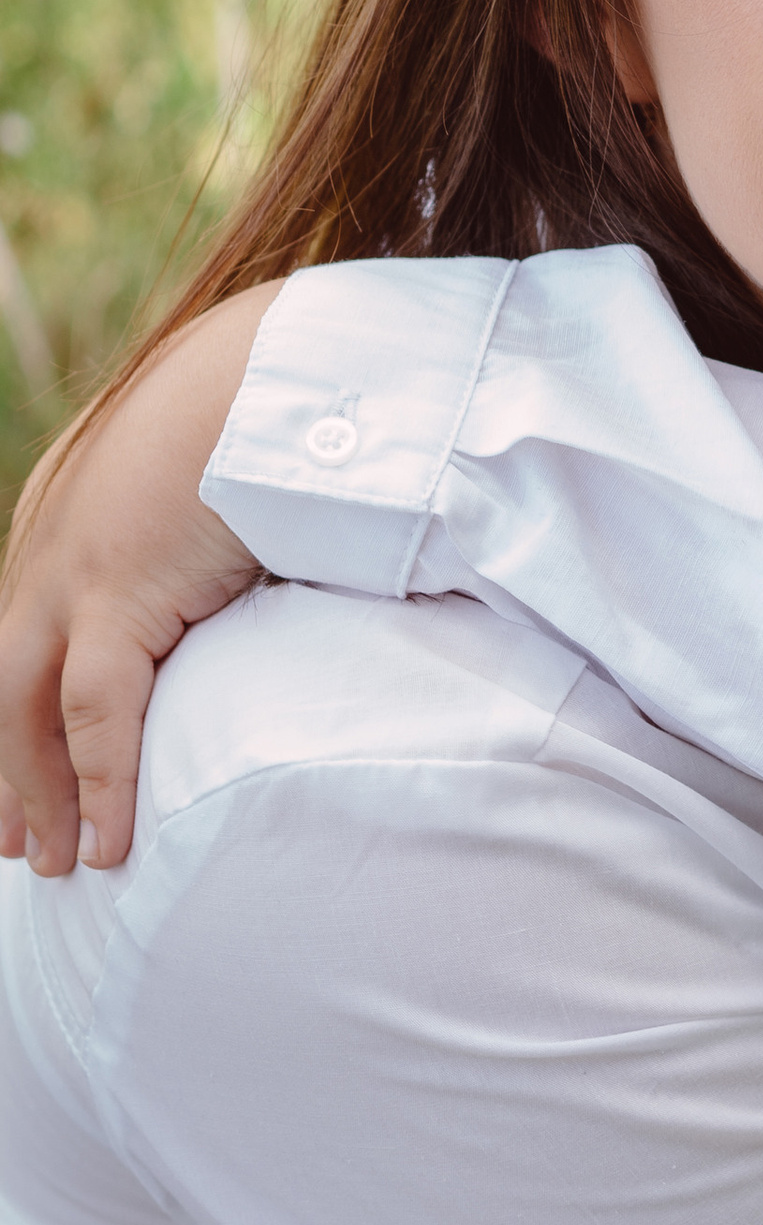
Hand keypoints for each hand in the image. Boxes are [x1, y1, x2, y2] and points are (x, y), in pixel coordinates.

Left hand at [0, 286, 275, 873]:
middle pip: (0, 679)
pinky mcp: (115, 595)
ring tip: (59, 864)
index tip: (25, 763)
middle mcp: (48, 540)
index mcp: (66, 507)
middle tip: (15, 841)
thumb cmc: (271, 401)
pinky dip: (100, 783)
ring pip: (26, 711)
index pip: (19, 632)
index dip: (17, 709)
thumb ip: (202, 522)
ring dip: (40, 794)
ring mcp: (69, 570)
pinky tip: (112, 841)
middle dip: (4, 766)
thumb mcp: (216, 468)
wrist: (274, 361)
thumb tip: (240, 559)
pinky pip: (95, 713)